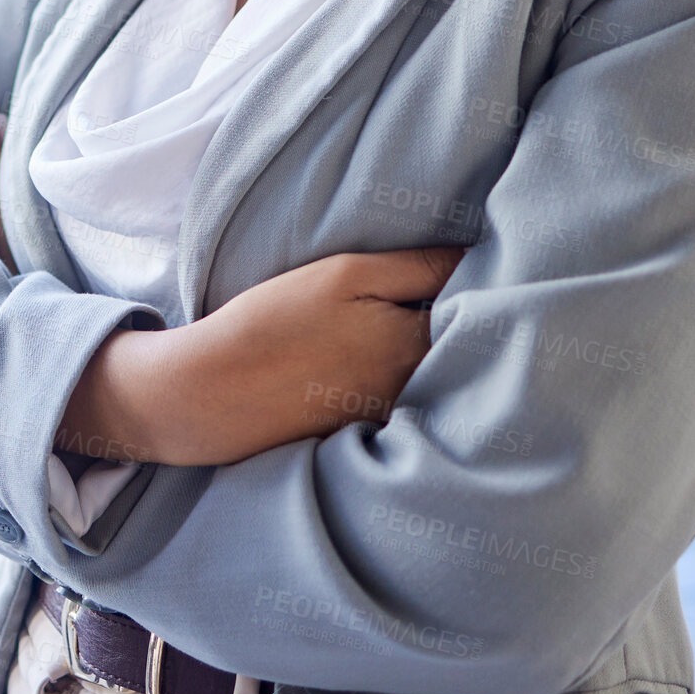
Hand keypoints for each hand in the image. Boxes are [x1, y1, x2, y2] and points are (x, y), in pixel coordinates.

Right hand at [59, 245, 467, 466]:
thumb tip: (477, 258)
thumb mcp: (345, 273)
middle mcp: (413, 390)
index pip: (478, 315)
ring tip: (414, 326)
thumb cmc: (275, 320)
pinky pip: (406, 405)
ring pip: (436, 380)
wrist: (208, 392)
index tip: (486, 270)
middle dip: (467, 325)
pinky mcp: (362, 435)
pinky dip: (408, 384)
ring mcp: (389, 419)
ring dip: (439, 356)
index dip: (484, 289)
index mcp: (414, 345)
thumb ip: (417, 266)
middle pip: (460, 352)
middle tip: (451, 292)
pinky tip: (382, 363)